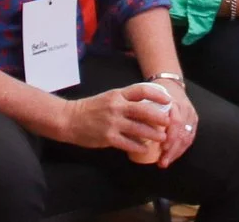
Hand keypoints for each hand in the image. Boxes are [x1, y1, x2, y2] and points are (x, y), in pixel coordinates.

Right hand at [55, 85, 174, 160]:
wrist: (69, 119)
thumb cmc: (90, 109)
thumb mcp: (108, 98)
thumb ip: (125, 101)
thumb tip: (146, 107)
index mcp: (117, 94)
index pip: (141, 90)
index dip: (157, 94)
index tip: (168, 100)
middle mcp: (116, 107)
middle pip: (144, 110)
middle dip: (160, 117)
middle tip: (169, 122)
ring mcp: (112, 122)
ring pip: (139, 129)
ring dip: (153, 134)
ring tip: (162, 138)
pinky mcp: (108, 137)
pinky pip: (128, 143)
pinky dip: (139, 147)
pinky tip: (145, 149)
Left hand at [147, 79, 198, 166]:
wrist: (170, 83)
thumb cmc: (155, 93)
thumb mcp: (147, 97)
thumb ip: (139, 110)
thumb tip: (126, 131)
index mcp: (173, 103)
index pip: (176, 122)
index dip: (170, 137)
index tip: (162, 148)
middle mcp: (184, 109)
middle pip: (182, 133)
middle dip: (173, 150)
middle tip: (162, 161)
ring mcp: (190, 115)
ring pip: (187, 137)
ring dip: (176, 152)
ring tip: (165, 162)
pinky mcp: (193, 120)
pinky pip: (190, 137)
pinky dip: (181, 149)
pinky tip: (172, 157)